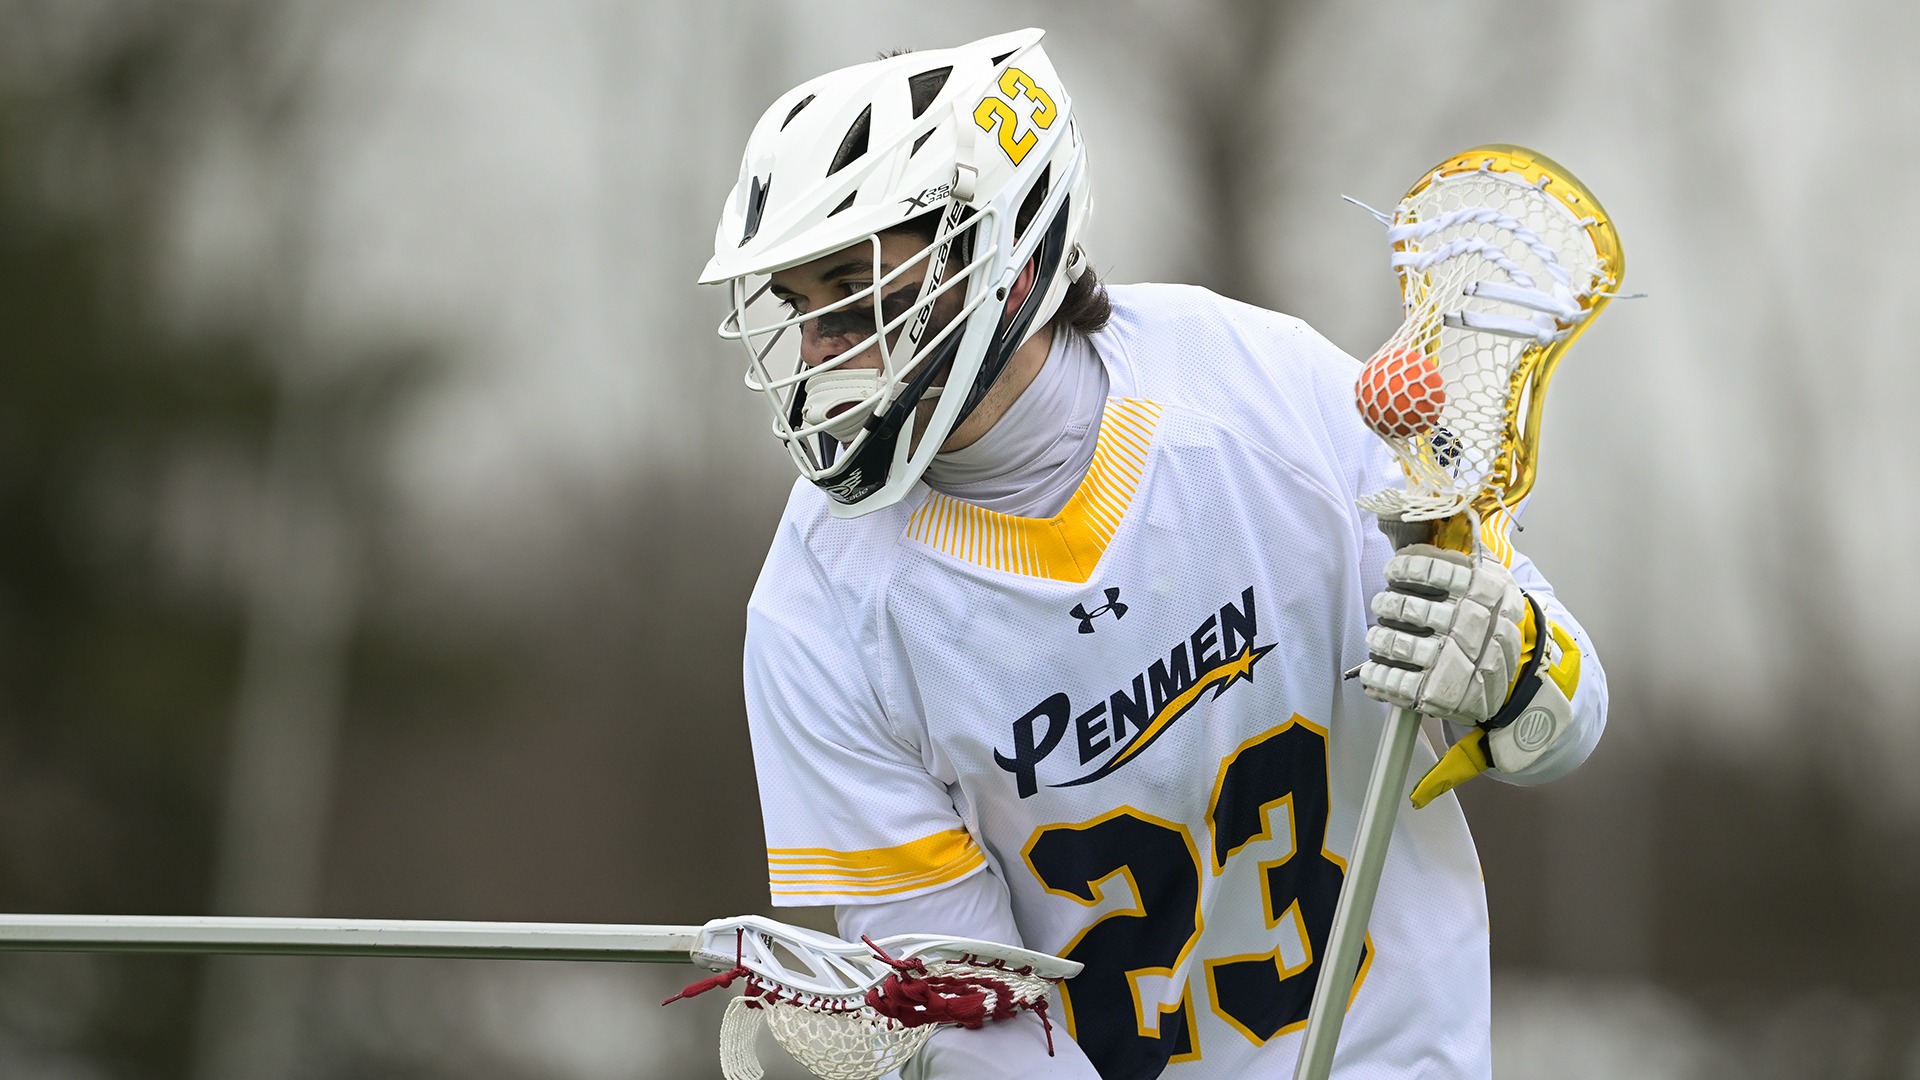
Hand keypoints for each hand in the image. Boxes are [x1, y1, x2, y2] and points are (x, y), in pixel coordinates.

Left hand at [1359, 544, 1524, 726]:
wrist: (1511, 686)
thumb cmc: (1494, 630)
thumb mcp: (1496, 588)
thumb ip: (1466, 561)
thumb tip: (1420, 544)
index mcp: (1486, 594)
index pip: (1438, 572)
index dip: (1408, 568)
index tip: (1393, 571)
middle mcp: (1473, 627)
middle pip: (1414, 610)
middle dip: (1388, 605)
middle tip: (1382, 604)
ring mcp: (1457, 663)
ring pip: (1402, 645)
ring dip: (1381, 639)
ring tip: (1377, 637)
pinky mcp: (1442, 694)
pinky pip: (1400, 683)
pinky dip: (1379, 677)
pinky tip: (1372, 671)